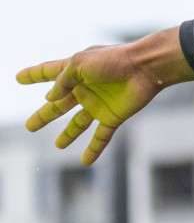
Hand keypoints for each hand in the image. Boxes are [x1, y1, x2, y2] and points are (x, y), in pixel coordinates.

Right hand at [17, 27, 193, 164]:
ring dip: (68, 135)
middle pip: (58, 105)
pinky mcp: (113, 116)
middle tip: (29, 126)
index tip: (18, 77)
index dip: (33, 75)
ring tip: (58, 145)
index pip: (48, 73)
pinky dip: (93, 149)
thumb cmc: (113, 60)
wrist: (145, 68)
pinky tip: (85, 161)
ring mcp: (98, 104)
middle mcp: (85, 89)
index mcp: (75, 71)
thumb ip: (62, 80)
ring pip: (78, 123)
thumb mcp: (80, 64)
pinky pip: (101, 137)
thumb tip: (49, 98)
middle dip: (44, 115)